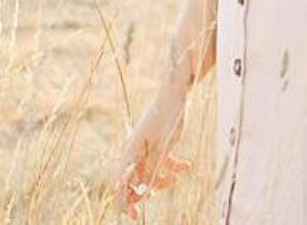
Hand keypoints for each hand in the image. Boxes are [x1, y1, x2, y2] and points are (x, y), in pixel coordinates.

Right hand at [110, 92, 191, 220]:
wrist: (176, 94)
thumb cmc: (167, 117)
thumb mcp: (162, 147)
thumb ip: (152, 169)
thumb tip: (142, 192)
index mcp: (130, 153)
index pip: (120, 184)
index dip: (124, 202)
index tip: (133, 216)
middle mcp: (134, 152)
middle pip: (134, 181)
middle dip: (146, 189)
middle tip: (162, 189)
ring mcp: (146, 149)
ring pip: (150, 173)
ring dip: (163, 178)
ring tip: (179, 172)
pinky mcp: (158, 145)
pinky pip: (161, 164)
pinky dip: (172, 167)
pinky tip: (185, 166)